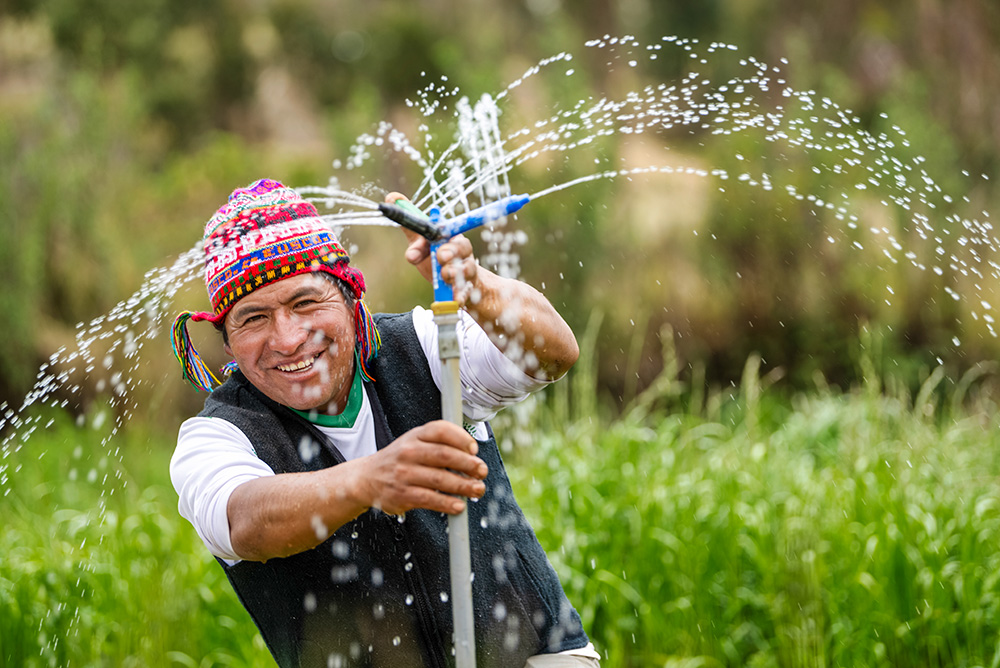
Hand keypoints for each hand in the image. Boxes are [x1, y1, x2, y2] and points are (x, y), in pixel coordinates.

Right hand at [353, 420, 487, 514]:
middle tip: (482, 471)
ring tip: (477, 489)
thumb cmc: (399, 460)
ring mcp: (404, 474)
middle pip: (444, 455)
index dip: (462, 438)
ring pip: (440, 479)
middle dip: (469, 464)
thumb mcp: (414, 442)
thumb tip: (472, 454)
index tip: (474, 449)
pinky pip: (429, 499)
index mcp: (415, 436)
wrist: (367, 478)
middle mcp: (408, 452)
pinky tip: (459, 505)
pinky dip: (448, 503)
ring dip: (464, 486)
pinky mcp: (402, 494)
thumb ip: (440, 443)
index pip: (441, 430)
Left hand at [384, 192, 480, 303]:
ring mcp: (467, 269)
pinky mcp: (470, 288)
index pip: (443, 230)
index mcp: (449, 236)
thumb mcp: (422, 244)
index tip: (414, 250)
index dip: (429, 237)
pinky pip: (468, 292)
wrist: (459, 286)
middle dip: (450, 250)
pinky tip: (456, 299)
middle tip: (441, 255)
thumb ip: (409, 226)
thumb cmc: (438, 261)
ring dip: (454, 272)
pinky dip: (461, 295)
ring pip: (467, 268)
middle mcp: (461, 251)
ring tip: (446, 276)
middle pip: (462, 246)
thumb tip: (392, 196)